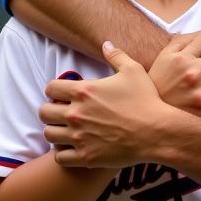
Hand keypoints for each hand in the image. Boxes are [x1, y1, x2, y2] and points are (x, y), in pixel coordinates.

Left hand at [41, 42, 174, 166]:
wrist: (157, 132)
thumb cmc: (147, 100)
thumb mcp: (133, 71)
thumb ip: (116, 56)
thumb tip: (106, 43)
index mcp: (84, 91)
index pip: (50, 88)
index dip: (54, 90)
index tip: (62, 95)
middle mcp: (76, 114)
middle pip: (44, 112)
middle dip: (50, 111)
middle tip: (61, 113)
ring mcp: (79, 137)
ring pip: (49, 135)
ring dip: (55, 132)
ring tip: (65, 132)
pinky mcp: (85, 157)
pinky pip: (60, 158)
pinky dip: (63, 154)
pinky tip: (73, 149)